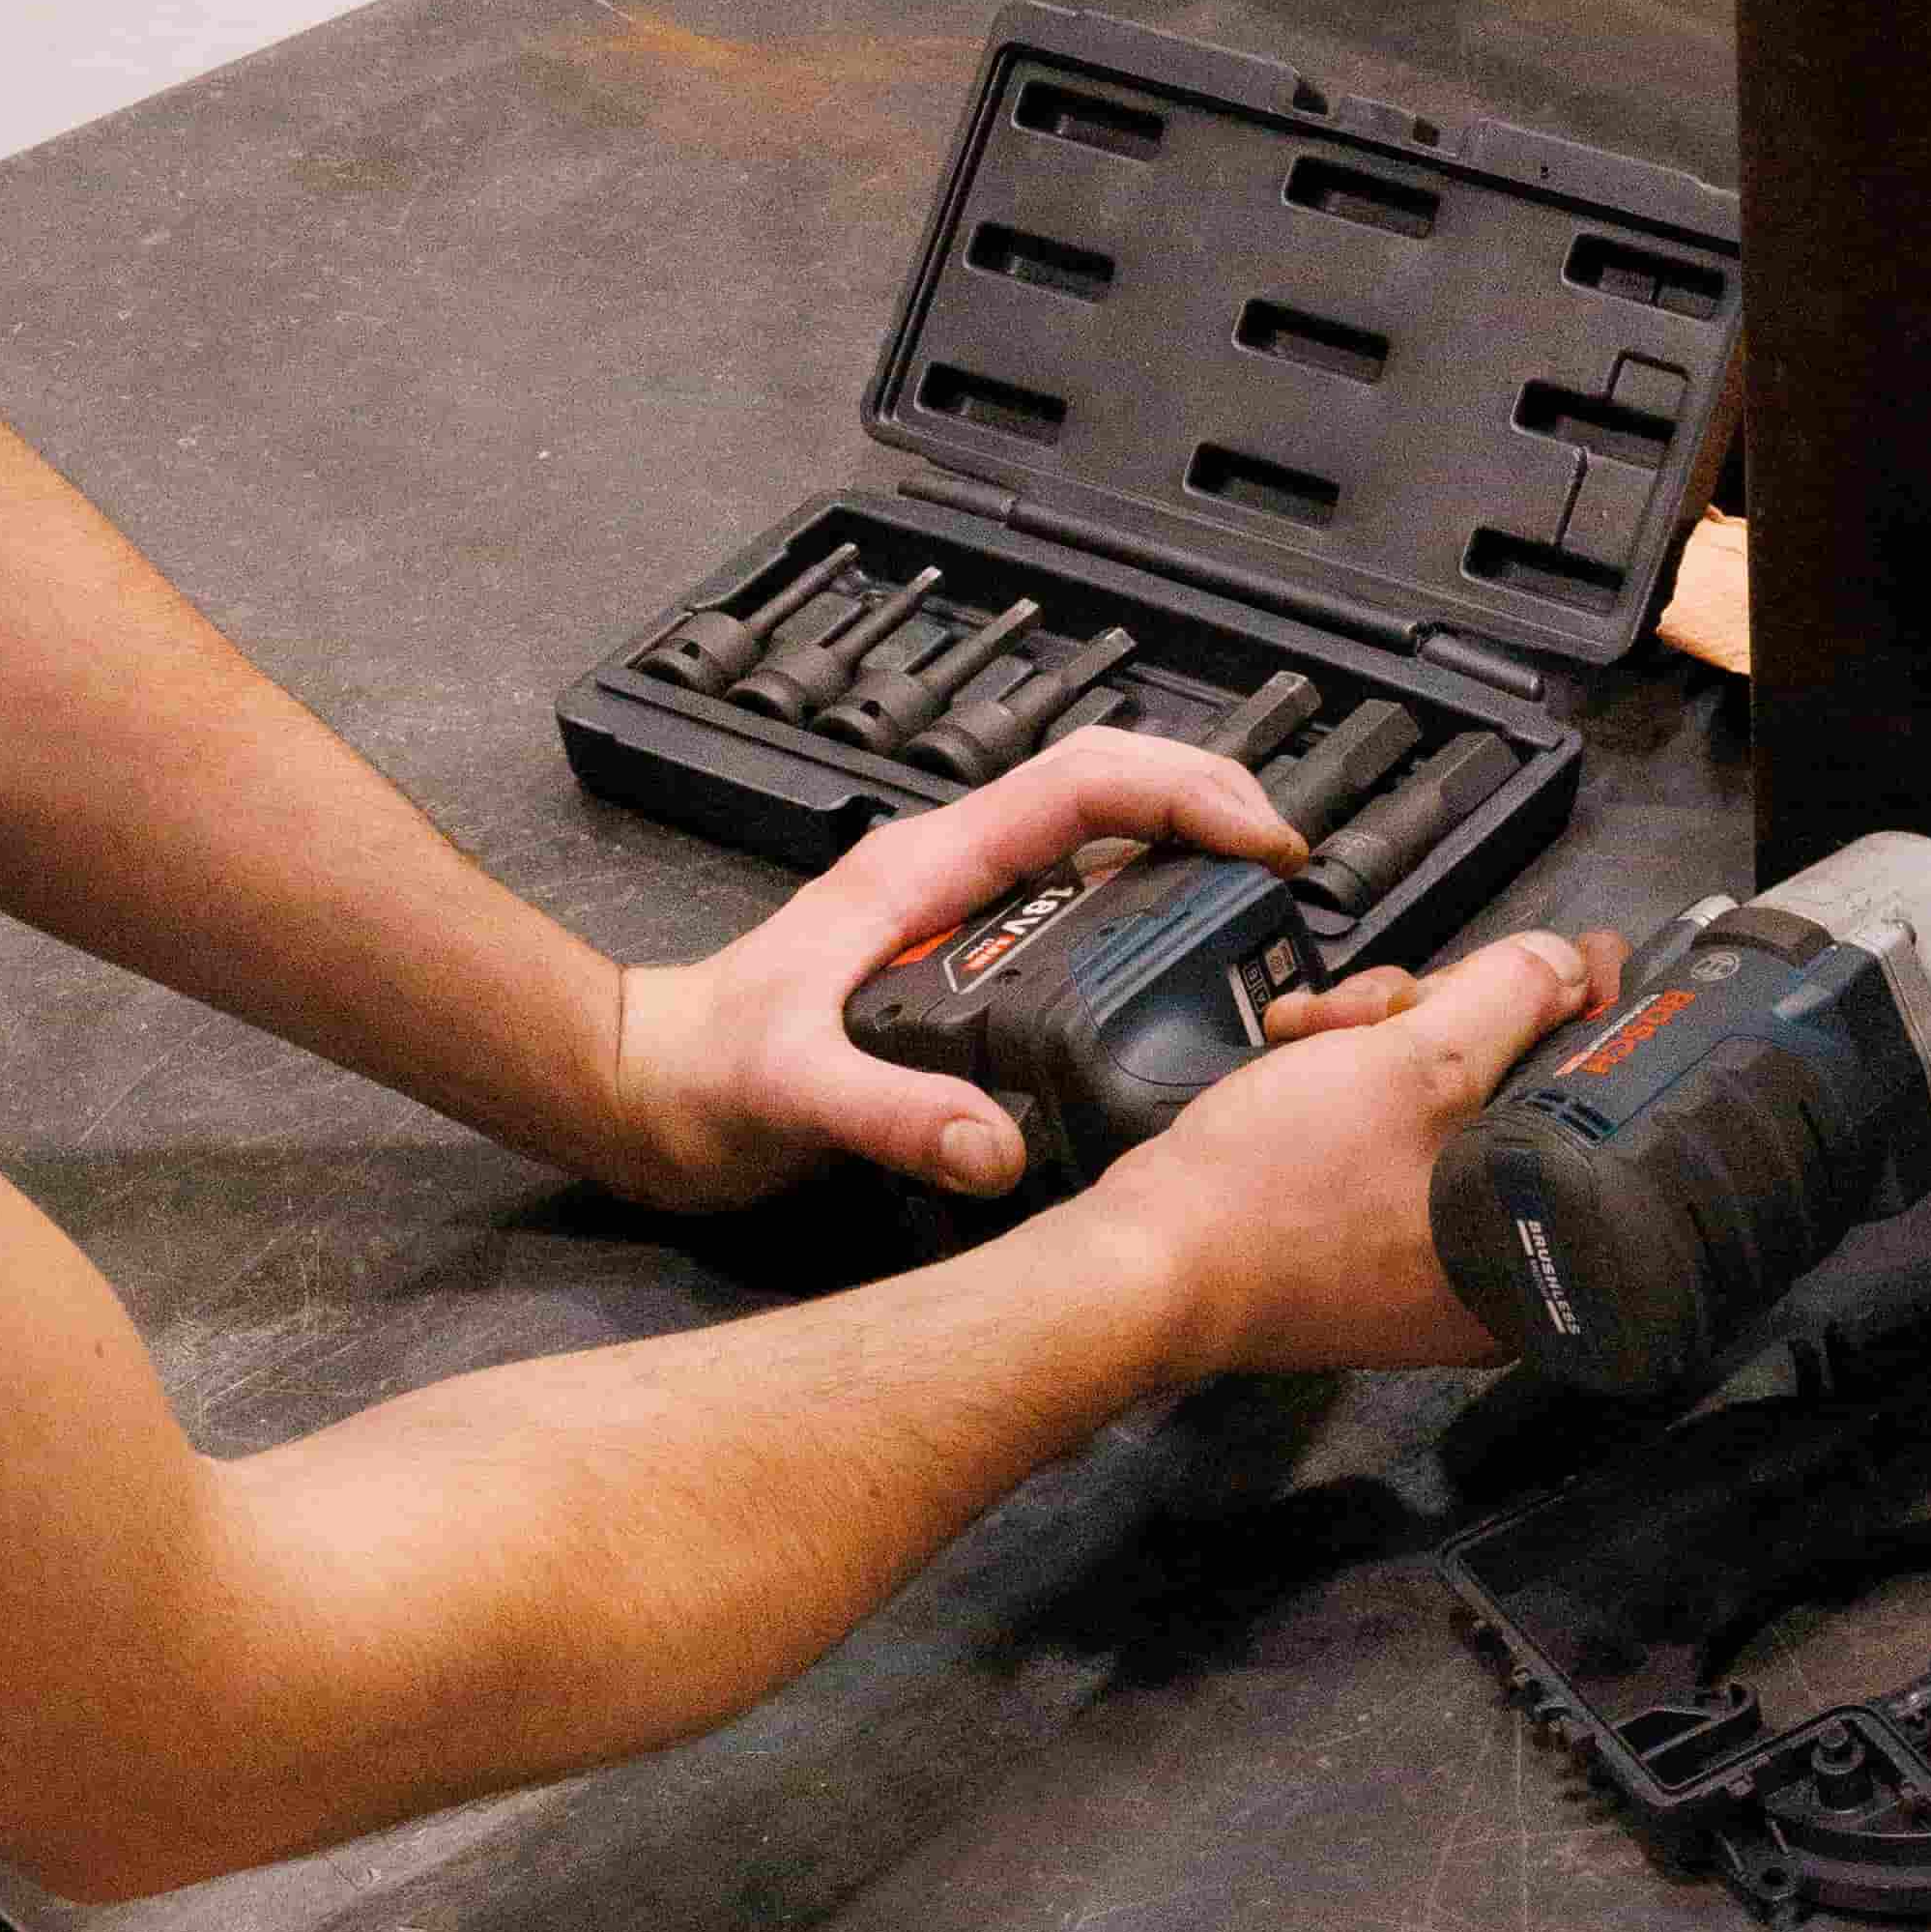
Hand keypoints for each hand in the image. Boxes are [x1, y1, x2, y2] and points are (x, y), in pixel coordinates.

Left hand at [600, 724, 1304, 1213]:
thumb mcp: (789, 1093)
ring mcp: (960, 914)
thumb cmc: (698, 1075)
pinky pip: (1080, 911)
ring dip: (1189, 858)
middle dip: (1212, 810)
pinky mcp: (961, 964)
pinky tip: (1178, 979)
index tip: (1265, 843)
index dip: (1185, 790)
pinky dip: (1148, 917)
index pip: (1082, 781)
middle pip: (1112, 795)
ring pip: (1102, 847)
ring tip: (1262, 924)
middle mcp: (955, 874)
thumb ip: (888, 1117)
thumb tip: (994, 1150)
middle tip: (1290, 886)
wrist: (640, 1094)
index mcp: (928, 867)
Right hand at [1098, 923, 1627, 1378]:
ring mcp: (1412, 1257)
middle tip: (1384, 1004)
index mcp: (1525, 1256)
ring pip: (1432, 1103)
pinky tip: (1302, 1050)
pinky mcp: (1353, 1235)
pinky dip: (1346, 1080)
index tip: (1564, 959)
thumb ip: (1504, 1004)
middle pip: (1503, 1095)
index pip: (1581, 1107)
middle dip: (1437, 1020)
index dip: (1566, 1015)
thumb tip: (1564, 968)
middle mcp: (1481, 1270)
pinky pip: (1380, 1135)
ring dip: (1378, 1038)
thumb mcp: (1410, 1069)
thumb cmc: (1269, 1196)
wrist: (1145, 1256)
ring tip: (1319, 1027)